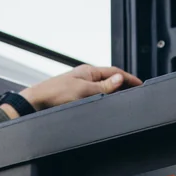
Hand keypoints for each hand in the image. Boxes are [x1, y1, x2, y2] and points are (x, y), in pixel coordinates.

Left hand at [9, 64, 141, 114]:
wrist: (36, 104)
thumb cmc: (55, 94)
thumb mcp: (83, 91)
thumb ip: (103, 86)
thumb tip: (119, 80)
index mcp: (88, 71)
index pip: (114, 73)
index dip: (128, 78)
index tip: (139, 83)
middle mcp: (84, 77)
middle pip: (109, 79)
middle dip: (123, 84)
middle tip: (135, 91)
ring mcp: (80, 86)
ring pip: (102, 88)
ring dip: (112, 91)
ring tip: (123, 97)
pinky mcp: (75, 95)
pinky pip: (95, 95)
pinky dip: (103, 98)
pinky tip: (104, 103)